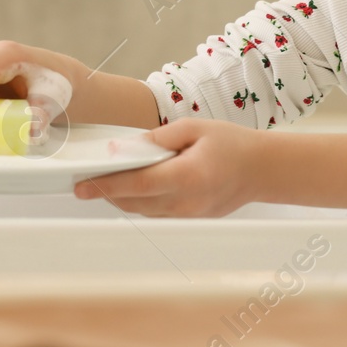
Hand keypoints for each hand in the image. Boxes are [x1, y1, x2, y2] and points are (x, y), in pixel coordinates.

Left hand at [74, 118, 263, 216]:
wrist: (263, 169)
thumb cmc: (232, 144)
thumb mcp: (194, 128)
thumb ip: (158, 137)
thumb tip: (127, 147)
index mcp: (188, 176)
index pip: (138, 185)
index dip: (107, 185)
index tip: (84, 184)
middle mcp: (186, 202)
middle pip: (134, 203)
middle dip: (106, 194)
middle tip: (84, 184)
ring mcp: (189, 215)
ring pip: (143, 211)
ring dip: (121, 199)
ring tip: (104, 184)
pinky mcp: (191, 219)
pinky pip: (157, 213)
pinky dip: (140, 202)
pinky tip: (132, 189)